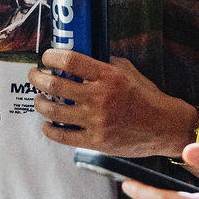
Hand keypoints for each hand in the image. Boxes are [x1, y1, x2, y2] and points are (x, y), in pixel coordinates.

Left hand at [30, 49, 192, 156]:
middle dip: (37, 78)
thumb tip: (80, 57)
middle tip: (34, 75)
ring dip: (40, 103)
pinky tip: (47, 124)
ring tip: (39, 98)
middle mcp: (100, 98)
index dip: (52, 57)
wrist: (164, 127)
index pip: (70, 61)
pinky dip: (49, 130)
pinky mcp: (96, 142)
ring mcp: (96, 122)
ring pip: (54, 111)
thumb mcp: (128, 71)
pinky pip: (63, 137)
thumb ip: (104, 63)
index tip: (47, 58)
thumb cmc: (146, 97)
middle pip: (55, 85)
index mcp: (109, 76)